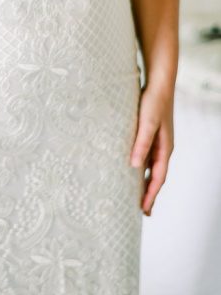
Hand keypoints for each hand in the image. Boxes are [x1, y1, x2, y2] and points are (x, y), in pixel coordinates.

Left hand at [130, 83, 173, 215]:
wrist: (158, 83)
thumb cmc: (153, 102)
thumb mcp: (147, 123)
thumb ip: (141, 143)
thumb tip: (134, 166)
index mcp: (164, 149)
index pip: (158, 178)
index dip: (151, 194)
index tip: (144, 210)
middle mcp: (162, 148)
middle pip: (155, 176)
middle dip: (149, 193)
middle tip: (142, 211)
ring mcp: (156, 141)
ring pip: (150, 167)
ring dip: (144, 181)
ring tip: (135, 195)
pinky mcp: (149, 133)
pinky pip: (145, 156)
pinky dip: (139, 166)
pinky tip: (130, 169)